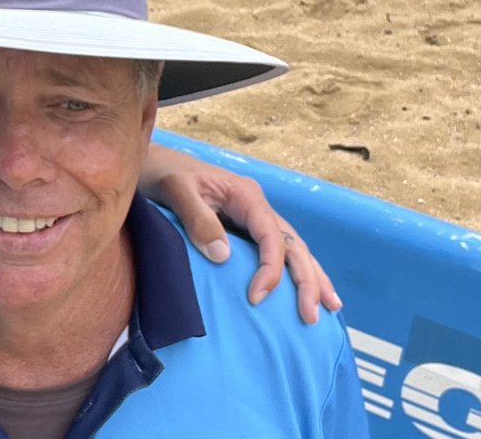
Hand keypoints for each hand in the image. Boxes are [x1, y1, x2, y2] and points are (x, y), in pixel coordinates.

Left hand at [139, 142, 341, 323]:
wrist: (152, 164)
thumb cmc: (162, 175)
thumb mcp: (176, 190)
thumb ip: (198, 219)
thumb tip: (224, 256)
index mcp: (244, 195)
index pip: (270, 235)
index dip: (271, 269)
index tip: (257, 297)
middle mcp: (255, 205)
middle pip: (291, 243)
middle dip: (306, 278)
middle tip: (310, 315)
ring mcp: (252, 216)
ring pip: (292, 246)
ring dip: (310, 276)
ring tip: (328, 307)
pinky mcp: (244, 227)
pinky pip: (276, 248)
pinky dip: (294, 269)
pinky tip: (306, 289)